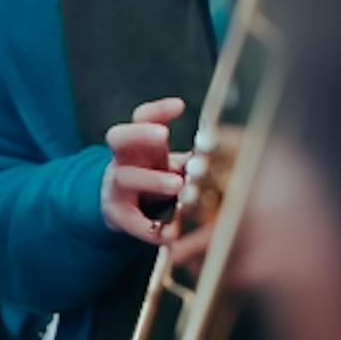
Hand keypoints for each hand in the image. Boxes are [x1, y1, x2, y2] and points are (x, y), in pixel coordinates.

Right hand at [101, 100, 190, 251]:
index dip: (158, 110)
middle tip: (163, 135)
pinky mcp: (115, 213)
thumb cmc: (153, 181)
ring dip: (152, 179)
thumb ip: (189, 161)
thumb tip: (225, 154)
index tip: (180, 106)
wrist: (122, 211)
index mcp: (139, 144)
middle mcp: (122, 160)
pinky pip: (129, 220)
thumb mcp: (167, 165)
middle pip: (118, 137)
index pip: (142, 118)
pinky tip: (170, 234)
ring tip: (177, 185)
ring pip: (125, 177)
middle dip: (139, 133)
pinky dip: (149, 228)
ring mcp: (115, 186)